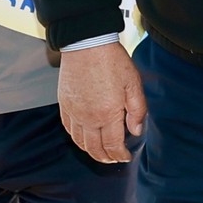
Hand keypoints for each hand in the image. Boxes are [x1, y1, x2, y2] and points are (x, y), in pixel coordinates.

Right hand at [59, 42, 146, 163]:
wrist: (86, 44)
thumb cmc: (112, 61)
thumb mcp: (133, 84)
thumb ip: (137, 110)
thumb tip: (136, 131)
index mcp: (108, 114)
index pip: (113, 145)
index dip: (120, 155)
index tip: (126, 156)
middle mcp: (88, 117)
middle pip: (95, 149)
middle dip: (106, 158)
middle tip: (114, 159)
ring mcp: (74, 112)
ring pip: (80, 142)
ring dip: (91, 151)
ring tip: (100, 153)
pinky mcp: (64, 105)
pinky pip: (68, 129)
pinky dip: (76, 138)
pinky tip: (84, 137)